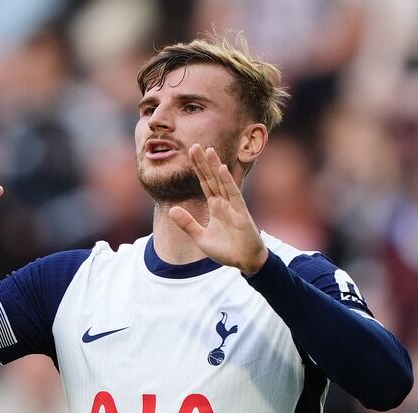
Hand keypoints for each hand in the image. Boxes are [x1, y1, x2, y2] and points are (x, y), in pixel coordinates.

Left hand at [169, 144, 267, 274]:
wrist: (245, 262)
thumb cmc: (227, 250)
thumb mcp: (201, 238)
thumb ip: (188, 224)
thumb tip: (172, 209)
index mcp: (216, 207)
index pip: (204, 184)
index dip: (198, 170)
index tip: (190, 155)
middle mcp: (224, 203)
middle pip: (211, 179)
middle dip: (203, 163)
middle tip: (194, 146)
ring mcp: (233, 206)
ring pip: (222, 182)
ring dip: (215, 166)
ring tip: (208, 150)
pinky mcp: (241, 212)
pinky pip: (234, 194)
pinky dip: (228, 182)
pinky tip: (222, 169)